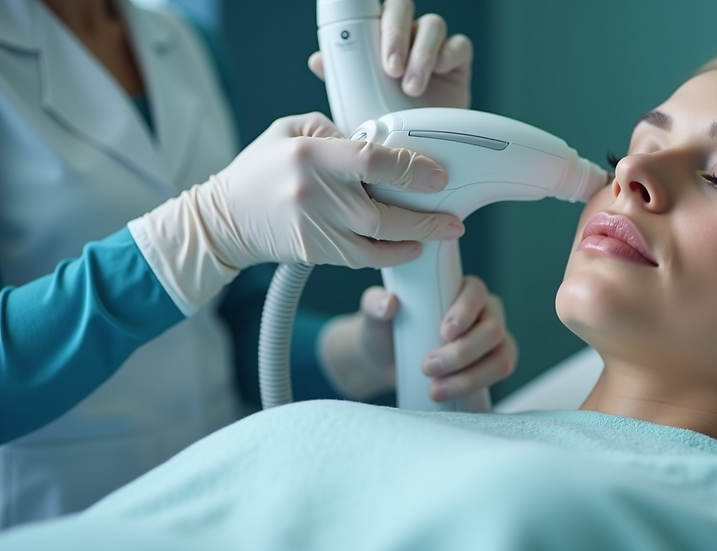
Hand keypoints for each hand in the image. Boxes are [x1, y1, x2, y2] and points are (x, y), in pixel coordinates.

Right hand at [129, 112, 463, 313]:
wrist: (224, 219)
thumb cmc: (261, 168)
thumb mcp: (290, 130)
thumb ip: (335, 131)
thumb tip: (379, 140)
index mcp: (310, 155)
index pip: (372, 161)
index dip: (411, 169)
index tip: (438, 176)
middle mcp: (315, 195)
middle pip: (382, 212)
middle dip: (425, 218)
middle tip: (455, 219)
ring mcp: (315, 229)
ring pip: (377, 242)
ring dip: (414, 241)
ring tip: (442, 233)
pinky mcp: (316, 253)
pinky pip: (362, 258)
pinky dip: (390, 256)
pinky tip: (411, 248)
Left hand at [308, 0, 472, 107]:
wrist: (419, 149)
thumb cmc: (387, 122)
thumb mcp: (359, 103)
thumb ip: (341, 78)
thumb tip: (316, 61)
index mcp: (379, 39)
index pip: (375, 13)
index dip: (373, 23)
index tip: (366, 53)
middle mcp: (406, 36)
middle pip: (401, 9)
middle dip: (395, 35)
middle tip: (391, 69)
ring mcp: (433, 47)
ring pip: (431, 25)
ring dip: (421, 53)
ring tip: (413, 87)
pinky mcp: (457, 62)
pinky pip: (458, 45)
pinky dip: (448, 55)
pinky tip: (440, 72)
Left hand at [320, 276, 516, 400]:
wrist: (384, 362)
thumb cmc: (384, 330)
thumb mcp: (373, 315)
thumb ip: (374, 304)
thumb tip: (388, 303)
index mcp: (460, 289)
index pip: (475, 292)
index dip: (466, 311)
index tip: (445, 332)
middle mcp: (483, 311)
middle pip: (492, 329)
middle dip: (462, 353)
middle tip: (427, 367)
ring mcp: (493, 340)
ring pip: (500, 356)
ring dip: (470, 377)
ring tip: (435, 390)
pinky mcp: (492, 363)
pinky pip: (499, 373)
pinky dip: (477, 386)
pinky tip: (451, 393)